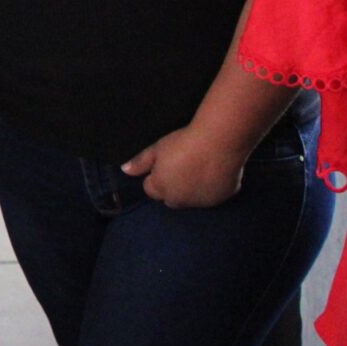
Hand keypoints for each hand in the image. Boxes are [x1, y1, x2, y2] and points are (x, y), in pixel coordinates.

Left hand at [122, 123, 247, 207]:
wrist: (218, 142)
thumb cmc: (183, 143)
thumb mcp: (157, 148)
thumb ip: (140, 162)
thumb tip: (125, 170)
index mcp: (161, 188)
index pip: (150, 190)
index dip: (155, 177)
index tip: (163, 165)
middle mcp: (180, 200)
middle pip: (170, 199)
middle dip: (171, 188)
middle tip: (181, 168)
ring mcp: (202, 202)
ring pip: (192, 200)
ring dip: (191, 191)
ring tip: (198, 169)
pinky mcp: (221, 199)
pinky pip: (212, 196)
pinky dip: (211, 188)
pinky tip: (214, 172)